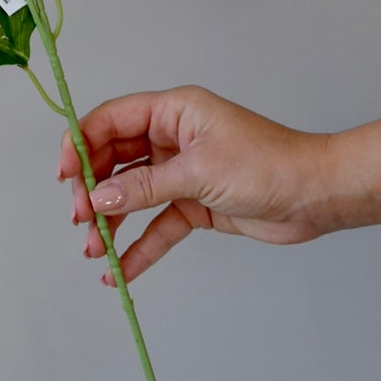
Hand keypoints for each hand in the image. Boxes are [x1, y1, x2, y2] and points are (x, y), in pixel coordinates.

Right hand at [56, 85, 337, 284]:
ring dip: (111, 222)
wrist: (316, 195)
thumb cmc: (269, 165)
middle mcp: (174, 138)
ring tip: (95, 249)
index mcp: (174, 111)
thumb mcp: (199, 173)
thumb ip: (144, 187)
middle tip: (81, 219)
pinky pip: (157, 224)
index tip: (65, 176)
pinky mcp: (195, 204)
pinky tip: (121, 269)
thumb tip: (99, 199)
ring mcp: (183, 172)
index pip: (111, 120)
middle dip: (93, 189)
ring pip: (132, 195)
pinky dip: (140, 246)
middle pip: (115, 160)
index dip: (81, 144)